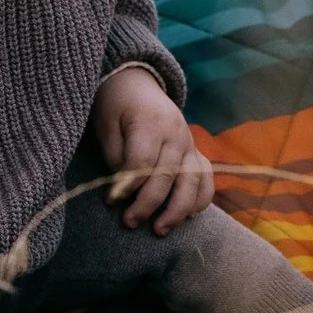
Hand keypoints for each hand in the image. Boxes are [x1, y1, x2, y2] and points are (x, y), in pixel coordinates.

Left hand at [90, 64, 212, 234]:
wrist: (136, 83)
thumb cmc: (115, 105)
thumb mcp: (105, 123)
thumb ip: (115, 154)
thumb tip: (124, 187)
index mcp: (151, 123)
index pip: (142, 162)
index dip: (126, 185)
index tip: (110, 201)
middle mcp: (176, 134)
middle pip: (167, 176)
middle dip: (148, 204)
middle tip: (129, 222)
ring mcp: (190, 143)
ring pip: (192, 181)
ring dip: (178, 209)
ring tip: (161, 229)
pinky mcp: (196, 151)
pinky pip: (206, 178)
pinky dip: (201, 199)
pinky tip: (189, 216)